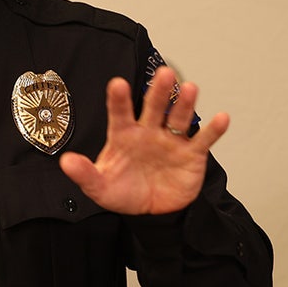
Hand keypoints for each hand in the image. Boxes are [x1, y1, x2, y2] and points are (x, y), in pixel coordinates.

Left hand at [59, 66, 228, 214]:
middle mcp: (149, 131)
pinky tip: (221, 118)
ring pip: (179, 117)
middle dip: (158, 90)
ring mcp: (171, 140)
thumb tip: (66, 162)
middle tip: (163, 73)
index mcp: (124, 135)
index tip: (118, 83)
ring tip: (190, 88)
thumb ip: (85, 174)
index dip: (119, 99)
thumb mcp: (100, 187)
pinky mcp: (191, 154)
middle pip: (154, 107)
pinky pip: (203, 140)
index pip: (120, 113)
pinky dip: (213, 130)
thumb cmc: (124, 192)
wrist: (152, 212)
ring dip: (185, 103)